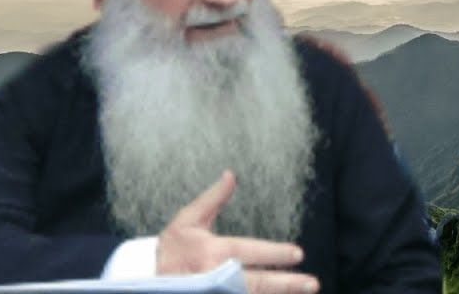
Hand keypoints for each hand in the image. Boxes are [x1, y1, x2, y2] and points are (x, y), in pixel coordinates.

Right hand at [158, 170, 319, 293]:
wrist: (147, 278)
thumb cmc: (172, 248)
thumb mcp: (187, 219)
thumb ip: (213, 199)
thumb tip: (230, 175)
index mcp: (211, 251)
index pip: (248, 251)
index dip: (273, 253)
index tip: (297, 253)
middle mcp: (214, 276)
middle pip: (255, 281)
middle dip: (285, 283)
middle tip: (311, 283)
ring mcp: (214, 292)